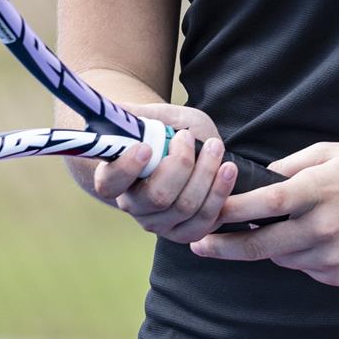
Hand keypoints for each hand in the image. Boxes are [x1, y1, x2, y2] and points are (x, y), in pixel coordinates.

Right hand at [88, 102, 241, 243]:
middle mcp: (135, 206)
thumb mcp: (154, 117)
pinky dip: (220, 193)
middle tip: (187, 137)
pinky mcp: (187, 231)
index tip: (146, 147)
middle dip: (181, 164)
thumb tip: (118, 107)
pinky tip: (228, 169)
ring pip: (186, 207)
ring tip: (216, 145)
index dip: (127, 168)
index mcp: (115, 179)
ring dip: (206, 173)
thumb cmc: (166, 131)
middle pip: (158, 197)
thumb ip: (137, 115)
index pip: (111, 182)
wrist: (185, 151)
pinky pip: (205, 220)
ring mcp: (160, 223)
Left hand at [190, 143, 338, 287]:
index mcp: (317, 191)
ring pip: (282, 260)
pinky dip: (301, 257)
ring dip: (270, 248)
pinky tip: (316, 238)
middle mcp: (323, 227)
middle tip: (201, 244)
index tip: (206, 213)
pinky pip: (307, 269)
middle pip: (259, 246)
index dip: (228, 212)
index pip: (260, 206)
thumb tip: (260, 181)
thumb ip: (293, 166)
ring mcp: (334, 255)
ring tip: (278, 229)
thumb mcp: (335, 153)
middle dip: (224, 246)